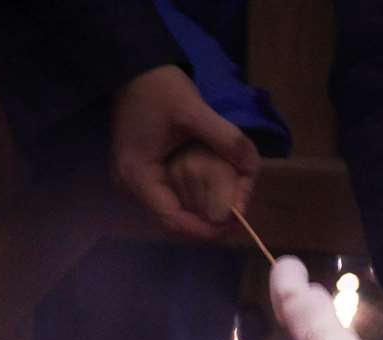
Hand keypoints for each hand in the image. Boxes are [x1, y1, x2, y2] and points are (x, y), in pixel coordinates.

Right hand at [111, 65, 259, 240]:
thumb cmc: (159, 88)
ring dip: (199, 213)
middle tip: (236, 219)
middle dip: (205, 223)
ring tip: (229, 207)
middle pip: (173, 221)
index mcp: (139, 176)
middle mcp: (131, 185)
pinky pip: (168, 196)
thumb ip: (226, 140)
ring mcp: (133, 180)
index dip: (205, 230)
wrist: (133, 66)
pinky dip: (191, 199)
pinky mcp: (140, 171)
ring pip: (171, 211)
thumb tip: (252, 167)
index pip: (173, 221)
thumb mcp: (195, 111)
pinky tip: (211, 193)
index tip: (234, 225)